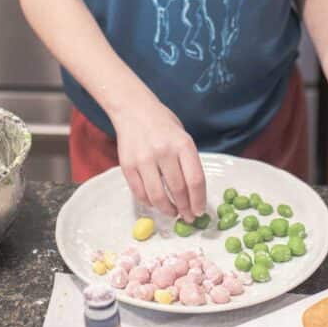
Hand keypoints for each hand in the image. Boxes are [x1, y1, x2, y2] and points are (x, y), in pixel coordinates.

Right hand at [112, 98, 206, 221]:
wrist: (134, 109)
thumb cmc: (163, 124)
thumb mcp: (183, 137)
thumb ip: (188, 163)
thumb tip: (194, 194)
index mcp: (183, 144)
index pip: (195, 180)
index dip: (199, 200)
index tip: (199, 211)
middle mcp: (164, 152)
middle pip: (178, 190)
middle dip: (185, 209)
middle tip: (188, 216)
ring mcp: (143, 159)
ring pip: (158, 196)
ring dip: (167, 210)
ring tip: (172, 212)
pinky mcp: (127, 166)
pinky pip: (140, 193)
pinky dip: (149, 202)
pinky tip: (156, 203)